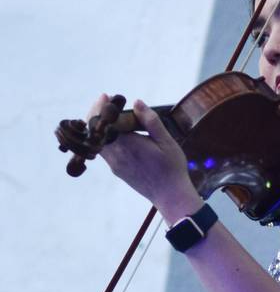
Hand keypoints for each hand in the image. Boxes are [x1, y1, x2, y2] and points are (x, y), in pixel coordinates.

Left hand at [91, 95, 201, 222]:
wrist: (170, 195)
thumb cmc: (172, 168)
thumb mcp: (166, 141)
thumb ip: (150, 121)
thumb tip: (137, 103)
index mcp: (128, 146)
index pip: (104, 124)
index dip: (101, 108)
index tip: (106, 96)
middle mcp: (116, 156)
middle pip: (95, 132)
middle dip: (98, 114)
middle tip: (107, 101)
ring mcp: (114, 164)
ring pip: (98, 141)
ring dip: (101, 126)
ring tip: (112, 114)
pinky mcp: (117, 170)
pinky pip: (104, 150)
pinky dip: (106, 137)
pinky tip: (117, 131)